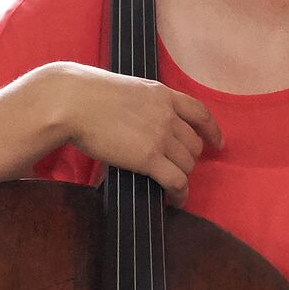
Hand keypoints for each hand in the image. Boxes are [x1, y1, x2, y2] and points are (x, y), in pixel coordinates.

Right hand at [36, 60, 219, 196]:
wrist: (70, 102)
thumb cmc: (87, 94)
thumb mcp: (127, 89)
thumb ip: (144, 104)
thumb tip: (144, 119)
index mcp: (163, 95)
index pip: (200, 113)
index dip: (212, 131)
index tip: (217, 143)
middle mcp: (167, 115)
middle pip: (194, 144)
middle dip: (189, 159)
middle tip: (177, 168)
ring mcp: (160, 136)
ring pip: (187, 164)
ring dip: (182, 177)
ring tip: (173, 186)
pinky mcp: (148, 158)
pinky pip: (176, 180)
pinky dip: (180, 193)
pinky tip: (176, 200)